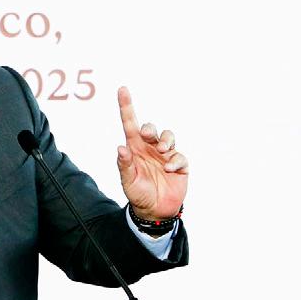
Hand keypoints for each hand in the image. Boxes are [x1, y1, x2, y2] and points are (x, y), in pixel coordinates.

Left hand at [116, 86, 188, 221]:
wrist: (154, 210)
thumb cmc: (137, 193)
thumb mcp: (127, 180)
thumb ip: (124, 165)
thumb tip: (121, 148)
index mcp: (134, 148)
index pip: (129, 123)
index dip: (126, 106)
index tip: (122, 89)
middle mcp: (150, 148)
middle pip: (151, 128)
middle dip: (150, 128)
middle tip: (147, 135)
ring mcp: (165, 156)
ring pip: (169, 136)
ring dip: (166, 140)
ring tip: (162, 151)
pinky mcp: (179, 165)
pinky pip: (180, 156)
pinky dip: (176, 160)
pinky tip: (169, 169)